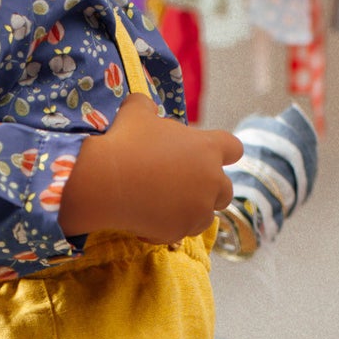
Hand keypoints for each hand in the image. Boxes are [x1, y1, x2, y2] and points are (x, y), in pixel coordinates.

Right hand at [59, 93, 241, 243]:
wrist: (105, 181)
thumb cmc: (124, 141)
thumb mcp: (135, 112)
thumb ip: (147, 106)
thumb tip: (145, 105)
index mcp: (207, 148)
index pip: (234, 148)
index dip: (223, 152)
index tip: (208, 157)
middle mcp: (211, 180)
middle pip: (226, 189)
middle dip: (208, 189)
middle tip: (181, 187)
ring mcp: (198, 209)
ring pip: (205, 215)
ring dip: (189, 212)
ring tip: (162, 207)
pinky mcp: (180, 231)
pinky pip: (179, 233)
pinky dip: (166, 229)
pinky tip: (144, 222)